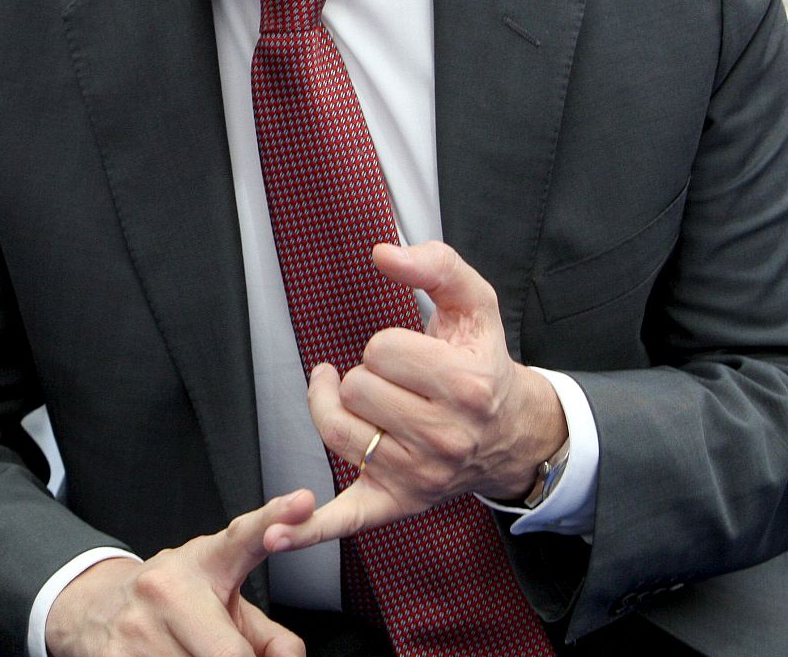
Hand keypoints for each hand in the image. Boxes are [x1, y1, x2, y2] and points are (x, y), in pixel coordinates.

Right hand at [45, 493, 312, 656]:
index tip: (304, 503)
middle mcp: (168, 590)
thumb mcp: (222, 603)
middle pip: (231, 656)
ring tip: (192, 650)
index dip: (275, 521)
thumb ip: (269, 635)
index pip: (243, 539)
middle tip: (234, 651)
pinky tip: (170, 655)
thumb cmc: (172, 604)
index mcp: (203, 565)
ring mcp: (138, 627)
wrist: (95, 606)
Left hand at [264, 242, 566, 553]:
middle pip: (357, 389)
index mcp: (464, 387)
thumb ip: (435, 264)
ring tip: (361, 400)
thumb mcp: (474, 304)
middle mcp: (444, 437)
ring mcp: (417, 475)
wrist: (512, 433)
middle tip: (396, 382)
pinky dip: (307, 529)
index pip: (382, 350)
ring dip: (339, 408)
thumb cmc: (481, 362)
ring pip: (338, 431)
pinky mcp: (394, 503)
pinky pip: (344, 519)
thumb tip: (382, 252)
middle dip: (368, 375)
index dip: (387, 345)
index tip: (410, 355)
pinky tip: (276, 535)